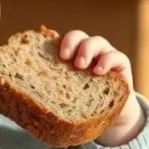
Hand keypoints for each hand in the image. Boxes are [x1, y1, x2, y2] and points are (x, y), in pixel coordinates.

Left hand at [58, 30, 144, 145]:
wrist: (113, 113)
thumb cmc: (85, 101)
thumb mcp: (68, 94)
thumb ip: (54, 86)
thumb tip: (26, 94)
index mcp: (72, 54)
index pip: (62, 40)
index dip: (55, 41)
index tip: (51, 53)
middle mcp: (88, 50)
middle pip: (79, 36)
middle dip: (70, 43)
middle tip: (64, 58)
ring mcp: (105, 53)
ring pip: (97, 41)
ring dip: (86, 51)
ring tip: (80, 66)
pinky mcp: (121, 62)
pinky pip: (115, 56)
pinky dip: (106, 61)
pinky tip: (98, 72)